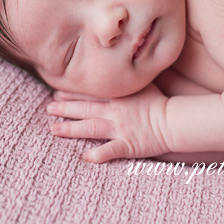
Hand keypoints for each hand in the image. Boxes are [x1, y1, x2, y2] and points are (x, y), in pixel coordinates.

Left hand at [47, 84, 170, 162]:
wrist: (174, 119)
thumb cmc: (160, 101)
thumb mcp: (142, 84)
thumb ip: (126, 79)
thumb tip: (116, 67)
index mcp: (117, 97)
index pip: (90, 93)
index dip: (72, 93)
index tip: (56, 92)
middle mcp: (115, 111)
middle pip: (85, 109)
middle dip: (65, 109)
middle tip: (48, 108)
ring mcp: (120, 129)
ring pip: (91, 128)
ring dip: (71, 129)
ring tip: (54, 130)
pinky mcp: (128, 145)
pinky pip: (110, 150)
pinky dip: (97, 154)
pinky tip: (84, 157)